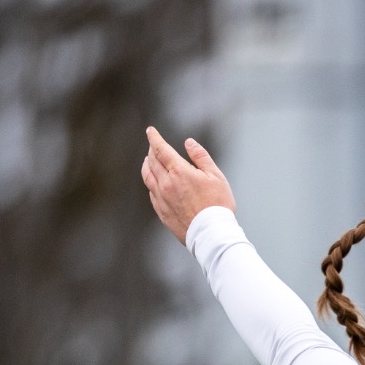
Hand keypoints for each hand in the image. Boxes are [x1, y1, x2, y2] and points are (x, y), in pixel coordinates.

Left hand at [140, 126, 234, 243]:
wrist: (211, 233)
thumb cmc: (218, 204)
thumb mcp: (216, 176)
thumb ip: (201, 157)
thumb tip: (188, 142)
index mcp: (179, 172)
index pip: (161, 149)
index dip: (154, 138)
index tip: (150, 131)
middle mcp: (166, 183)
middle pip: (152, 161)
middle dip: (152, 150)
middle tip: (154, 145)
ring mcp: (161, 198)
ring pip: (147, 176)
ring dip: (147, 165)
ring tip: (148, 160)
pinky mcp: (161, 211)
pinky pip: (151, 192)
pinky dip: (151, 182)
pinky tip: (155, 182)